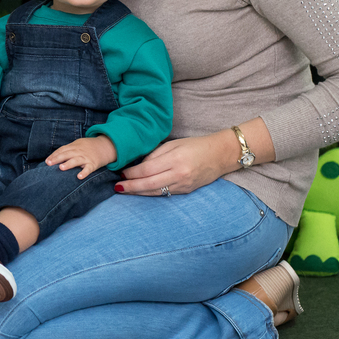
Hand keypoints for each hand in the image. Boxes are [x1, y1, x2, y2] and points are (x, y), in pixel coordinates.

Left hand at [45, 136, 115, 178]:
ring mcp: (86, 157)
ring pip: (76, 160)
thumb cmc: (88, 147)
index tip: (47, 161)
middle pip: (67, 154)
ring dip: (69, 164)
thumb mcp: (77, 145)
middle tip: (49, 163)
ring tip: (61, 168)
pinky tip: (79, 177)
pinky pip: (88, 168)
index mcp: (74, 146)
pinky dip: (84, 172)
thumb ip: (67, 150)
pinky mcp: (93, 164)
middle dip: (57, 158)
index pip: (62, 150)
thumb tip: (53, 158)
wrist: (106, 145)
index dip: (54, 155)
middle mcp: (79, 151)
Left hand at [117, 131, 238, 195]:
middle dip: (131, 187)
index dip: (132, 173)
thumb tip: (139, 165)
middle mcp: (179, 174)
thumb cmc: (195, 145)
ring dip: (139, 192)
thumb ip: (156, 154)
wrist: (220, 155)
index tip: (122, 172)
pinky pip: (165, 194)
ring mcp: (184, 185)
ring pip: (156, 192)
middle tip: (117, 187)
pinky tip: (141, 191)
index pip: (148, 169)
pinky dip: (151, 193)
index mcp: (175, 159)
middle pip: (149, 184)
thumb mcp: (174, 144)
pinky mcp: (186, 191)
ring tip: (125, 191)